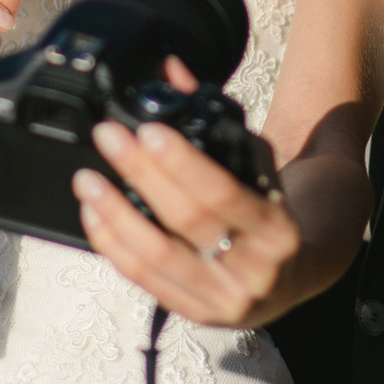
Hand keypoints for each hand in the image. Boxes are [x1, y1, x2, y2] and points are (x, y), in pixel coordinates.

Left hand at [73, 59, 303, 328]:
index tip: (148, 130)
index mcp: (277, 229)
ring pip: (157, 256)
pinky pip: (143, 279)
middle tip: (109, 138)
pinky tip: (95, 215)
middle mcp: (254, 270)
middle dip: (141, 174)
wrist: (295, 273)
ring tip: (88, 180)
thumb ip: (216, 119)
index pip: (224, 193)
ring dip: (115, 214)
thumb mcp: (257, 164)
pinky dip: (113, 245)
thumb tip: (170, 69)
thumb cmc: (269, 212)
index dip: (182, 162)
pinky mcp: (194, 313)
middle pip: (186, 221)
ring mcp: (223, 299)